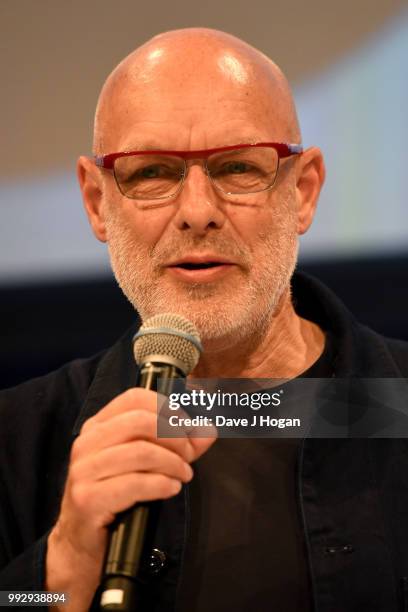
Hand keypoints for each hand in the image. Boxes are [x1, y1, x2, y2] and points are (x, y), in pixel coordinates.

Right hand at [46, 388, 215, 610]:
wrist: (81, 544)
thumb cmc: (116, 497)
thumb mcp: (147, 465)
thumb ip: (179, 445)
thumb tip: (209, 430)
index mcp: (98, 426)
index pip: (135, 397)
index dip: (168, 408)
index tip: (187, 428)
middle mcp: (87, 442)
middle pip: (140, 421)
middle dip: (174, 437)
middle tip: (189, 456)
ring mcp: (84, 470)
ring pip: (140, 451)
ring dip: (173, 463)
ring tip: (183, 475)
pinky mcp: (87, 498)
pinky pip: (135, 483)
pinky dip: (161, 484)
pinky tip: (171, 488)